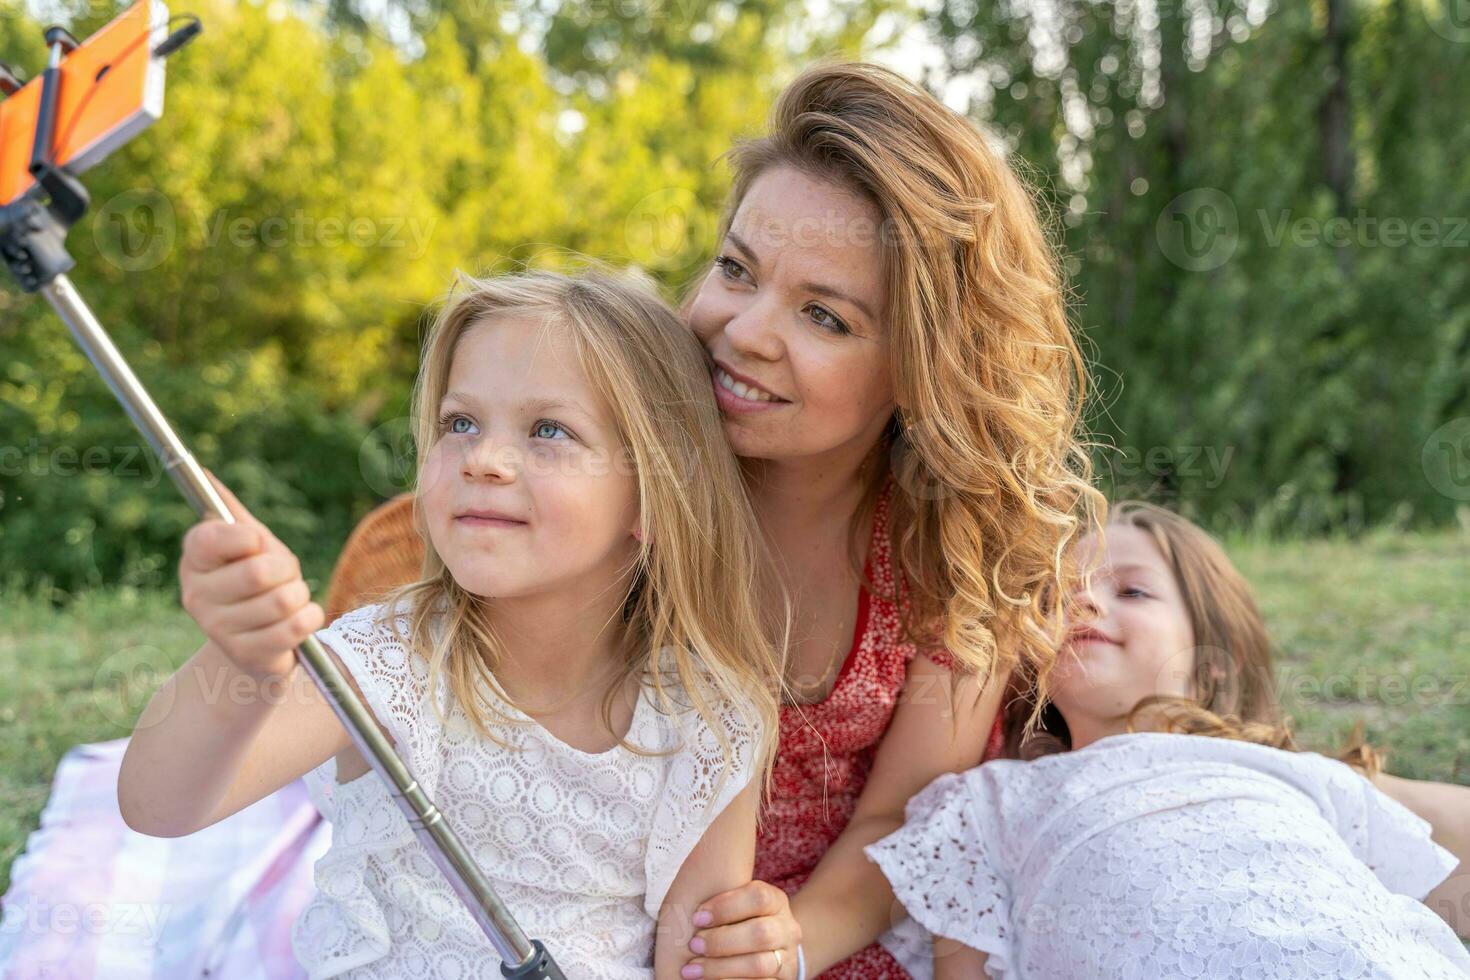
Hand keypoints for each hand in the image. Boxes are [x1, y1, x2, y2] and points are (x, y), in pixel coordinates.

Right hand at [179, 469, 322, 681]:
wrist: (262, 643)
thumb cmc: (257, 583)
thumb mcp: (250, 544)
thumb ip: (232, 513)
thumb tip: (206, 474)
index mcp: (194, 559)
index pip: (214, 537)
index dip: (249, 539)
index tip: (258, 545)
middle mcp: (196, 594)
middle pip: (259, 571)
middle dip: (286, 570)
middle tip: (283, 577)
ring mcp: (217, 629)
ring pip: (282, 600)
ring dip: (300, 595)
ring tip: (290, 598)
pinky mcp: (245, 655)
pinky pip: (296, 626)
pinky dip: (310, 617)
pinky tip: (302, 618)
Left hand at [686, 880, 802, 979]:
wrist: (771, 951)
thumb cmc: (739, 922)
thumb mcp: (737, 906)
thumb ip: (721, 900)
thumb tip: (685, 891)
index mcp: (776, 901)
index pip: (758, 897)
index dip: (725, 907)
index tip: (696, 917)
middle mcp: (787, 928)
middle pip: (760, 933)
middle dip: (721, 941)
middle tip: (692, 945)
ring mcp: (788, 957)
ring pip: (759, 964)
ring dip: (720, 968)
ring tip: (692, 969)